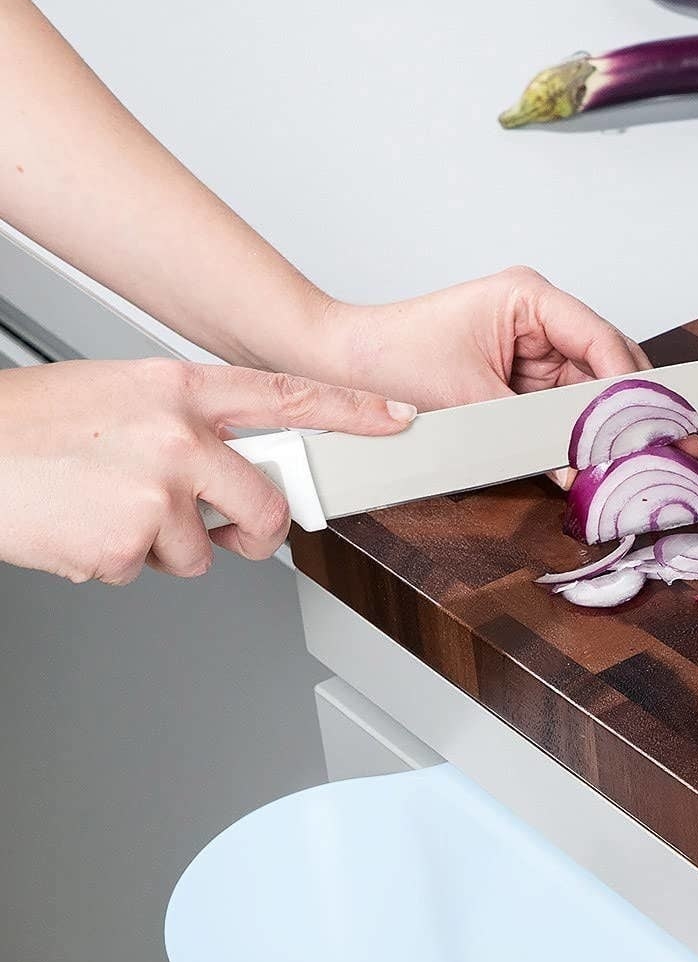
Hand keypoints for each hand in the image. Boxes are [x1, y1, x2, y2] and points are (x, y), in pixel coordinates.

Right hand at [0, 357, 416, 583]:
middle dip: (252, 531)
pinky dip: (117, 560)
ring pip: (202, 552)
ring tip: (106, 508)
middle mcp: (177, 438)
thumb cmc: (34, 426)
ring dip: (161, 546)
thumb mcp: (122, 397)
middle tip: (224, 529)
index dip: (351, 410)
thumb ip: (188, 425)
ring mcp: (156, 494)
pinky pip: (148, 571)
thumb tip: (235, 461)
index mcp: (177, 391)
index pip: (286, 396)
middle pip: (266, 506)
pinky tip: (82, 525)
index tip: (397, 418)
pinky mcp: (129, 544)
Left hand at [303, 268, 651, 486]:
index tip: (661, 425)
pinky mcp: (521, 379)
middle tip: (672, 449)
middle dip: (633, 410)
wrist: (341, 366)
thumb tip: (583, 468)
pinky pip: (564, 410)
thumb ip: (534, 434)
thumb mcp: (472, 401)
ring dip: (608, 428)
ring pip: (592, 393)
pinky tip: (596, 461)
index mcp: (530, 298)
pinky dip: (579, 436)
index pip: (602, 342)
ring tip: (636, 461)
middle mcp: (539, 319)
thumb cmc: (391, 359)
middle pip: (608, 367)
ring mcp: (533, 349)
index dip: (635, 387)